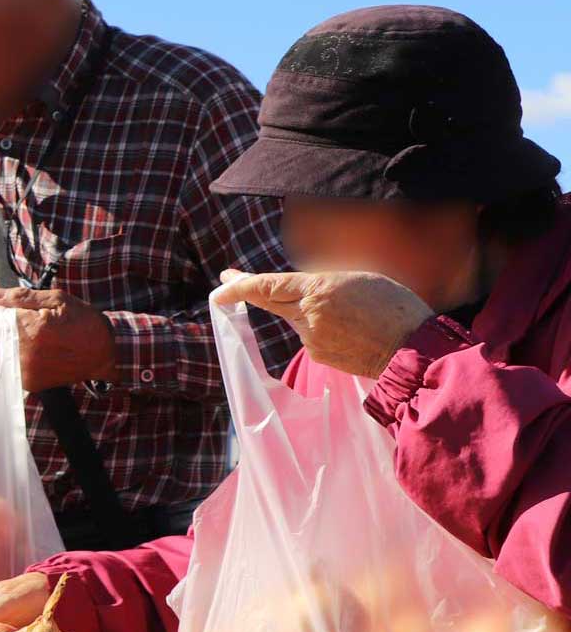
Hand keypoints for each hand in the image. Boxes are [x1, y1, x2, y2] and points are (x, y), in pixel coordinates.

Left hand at [0, 287, 116, 390]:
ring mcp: (26, 372)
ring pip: (3, 350)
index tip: (26, 312)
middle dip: (11, 327)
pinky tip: (39, 351)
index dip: (11, 311)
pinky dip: (19, 356)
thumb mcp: (57, 300)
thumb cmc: (83, 322)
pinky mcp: (29, 384)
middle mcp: (26, 354)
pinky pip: (12, 364)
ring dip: (14, 342)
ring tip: (40, 339)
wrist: (103, 353)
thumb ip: (20, 297)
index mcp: (31, 329)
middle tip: (36, 325)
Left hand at [215, 269, 433, 378]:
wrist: (411, 351)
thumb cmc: (395, 307)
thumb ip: (325, 280)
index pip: (267, 286)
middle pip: (269, 302)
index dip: (238, 286)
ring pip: (296, 318)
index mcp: (318, 289)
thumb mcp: (360, 276)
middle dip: (245, 293)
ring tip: (350, 309)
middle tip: (225, 287)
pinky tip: (352, 327)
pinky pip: (312, 334)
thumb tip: (302, 284)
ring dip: (307, 310)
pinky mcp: (318, 355)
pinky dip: (323, 327)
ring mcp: (311, 338)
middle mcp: (308, 314)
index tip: (219, 286)